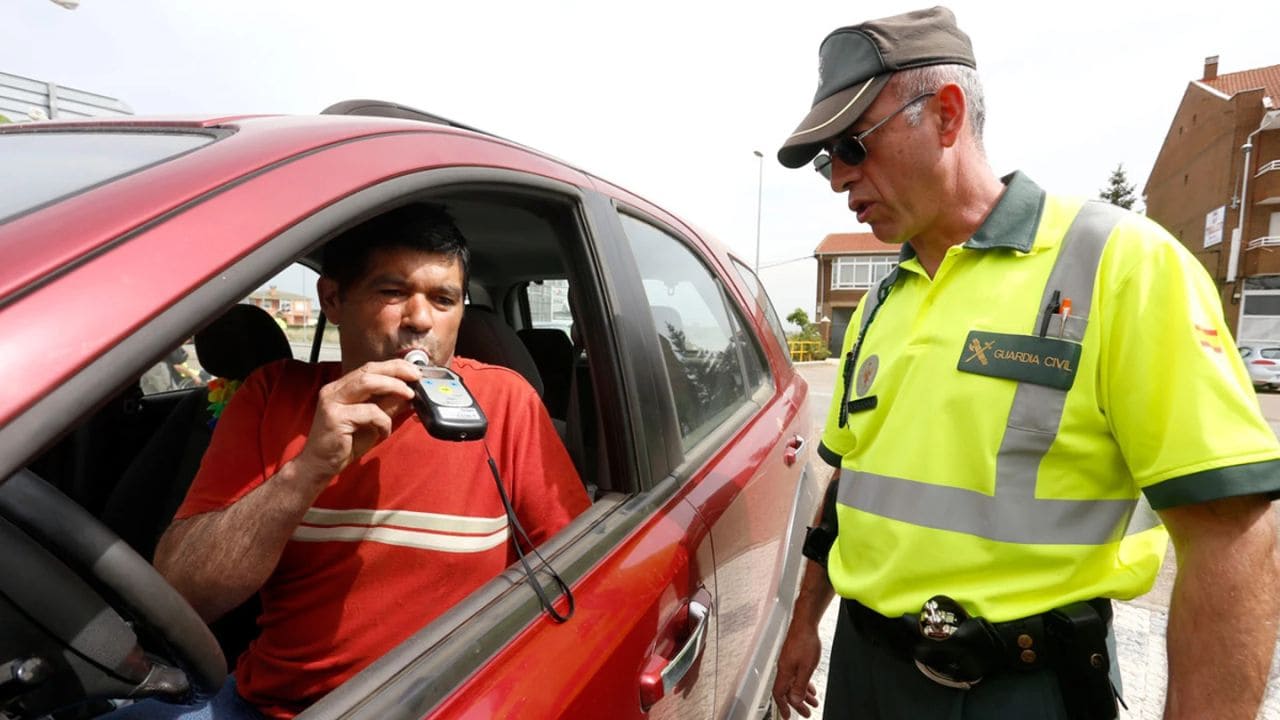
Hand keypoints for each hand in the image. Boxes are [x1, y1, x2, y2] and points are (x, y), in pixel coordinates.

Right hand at [293, 360, 418, 481]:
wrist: (320, 466)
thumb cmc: (345, 444)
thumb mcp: (373, 422)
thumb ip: (387, 406)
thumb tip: (409, 394)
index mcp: (342, 388)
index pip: (369, 369)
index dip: (393, 367)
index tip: (413, 371)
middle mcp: (334, 390)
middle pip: (368, 370)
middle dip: (396, 370)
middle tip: (416, 377)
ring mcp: (332, 401)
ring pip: (367, 383)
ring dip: (393, 386)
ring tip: (409, 395)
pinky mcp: (334, 416)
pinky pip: (368, 411)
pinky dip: (383, 420)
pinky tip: (383, 432)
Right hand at [772, 618, 821, 717]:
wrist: (805, 623)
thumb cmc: (805, 640)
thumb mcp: (807, 667)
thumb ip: (801, 685)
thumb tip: (796, 700)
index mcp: (784, 671)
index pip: (779, 694)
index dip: (783, 707)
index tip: (788, 716)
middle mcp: (784, 667)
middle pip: (787, 691)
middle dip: (797, 704)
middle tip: (806, 713)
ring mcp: (789, 662)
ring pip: (794, 683)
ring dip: (803, 694)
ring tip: (813, 702)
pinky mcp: (794, 657)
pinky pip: (797, 676)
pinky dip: (804, 684)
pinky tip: (811, 687)